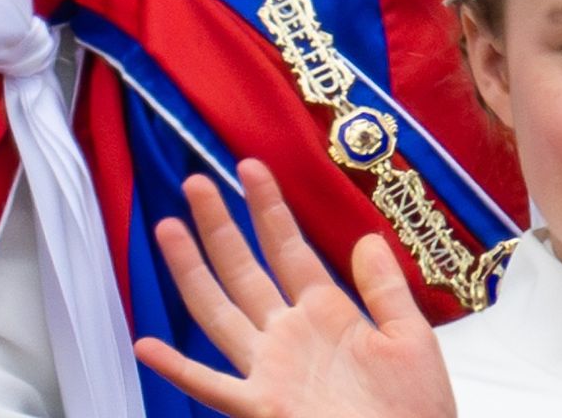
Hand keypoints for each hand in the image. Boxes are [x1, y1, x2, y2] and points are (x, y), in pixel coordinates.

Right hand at [134, 158, 455, 417]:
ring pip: (219, 312)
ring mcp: (270, 369)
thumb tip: (368, 237)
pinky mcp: (262, 407)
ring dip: (192, 271)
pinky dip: (178, 369)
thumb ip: (386, 289)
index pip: (289, 248)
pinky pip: (212, 385)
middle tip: (197, 180)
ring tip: (168, 228)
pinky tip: (146, 345)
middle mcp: (290, 334)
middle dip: (221, 225)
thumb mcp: (410, 337)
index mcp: (327, 313)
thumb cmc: (415, 407)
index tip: (251, 167)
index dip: (268, 208)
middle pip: (245, 269)